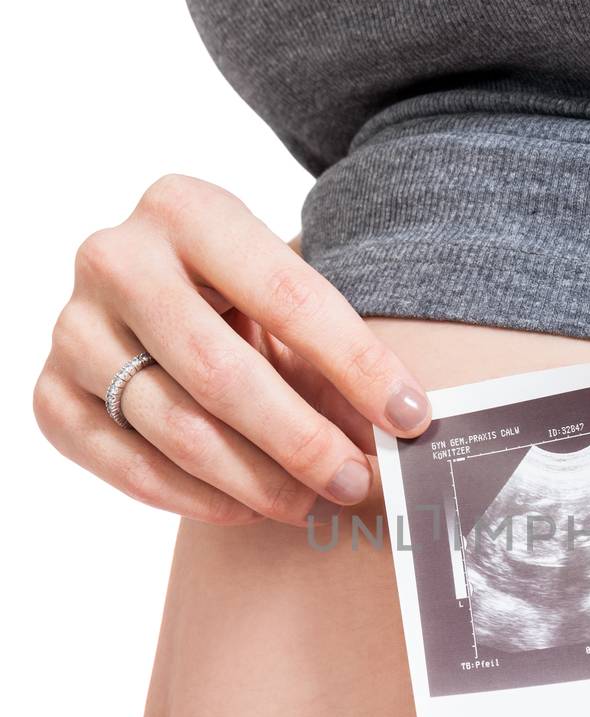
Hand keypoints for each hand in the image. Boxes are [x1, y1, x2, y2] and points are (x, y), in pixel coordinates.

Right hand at [33, 174, 431, 524]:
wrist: (150, 294)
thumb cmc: (236, 297)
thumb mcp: (283, 296)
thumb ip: (333, 354)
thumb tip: (403, 430)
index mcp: (186, 208)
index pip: (288, 296)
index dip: (357, 365)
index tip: (411, 418)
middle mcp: (115, 259)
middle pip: (220, 373)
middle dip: (301, 439)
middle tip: (355, 481)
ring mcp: (73, 328)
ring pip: (173, 428)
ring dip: (255, 480)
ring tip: (309, 502)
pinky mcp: (51, 392)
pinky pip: (125, 465)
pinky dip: (194, 498)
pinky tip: (246, 508)